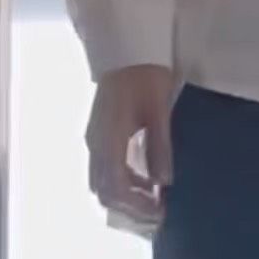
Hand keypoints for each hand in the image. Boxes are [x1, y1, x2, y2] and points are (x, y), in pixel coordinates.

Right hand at [86, 63, 173, 231]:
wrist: (127, 44)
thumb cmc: (145, 73)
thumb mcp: (158, 108)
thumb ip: (159, 145)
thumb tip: (163, 182)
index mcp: (108, 138)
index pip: (115, 188)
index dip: (136, 207)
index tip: (160, 213)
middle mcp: (95, 143)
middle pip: (104, 192)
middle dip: (130, 210)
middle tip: (159, 214)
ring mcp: (95, 138)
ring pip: (103, 183)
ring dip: (126, 198)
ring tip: (156, 201)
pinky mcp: (100, 133)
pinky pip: (106, 169)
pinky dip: (124, 183)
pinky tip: (147, 180)